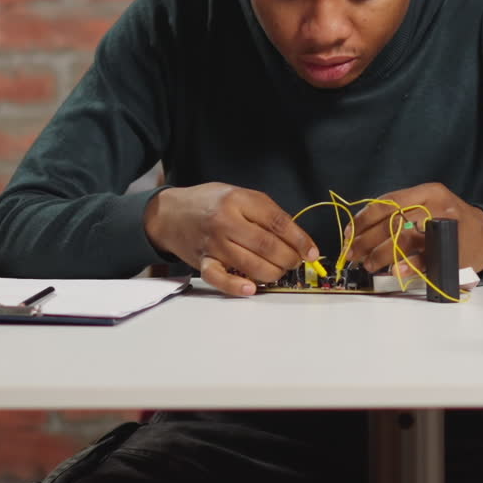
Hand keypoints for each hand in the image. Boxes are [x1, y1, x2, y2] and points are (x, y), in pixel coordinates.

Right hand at [143, 183, 318, 297]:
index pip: (277, 221)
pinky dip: (237, 287)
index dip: (299, 239)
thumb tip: (295, 237)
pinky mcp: (202, 262)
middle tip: (296, 262)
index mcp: (238, 199)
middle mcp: (226, 221)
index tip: (312, 251)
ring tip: (279, 271)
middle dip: (289, 258)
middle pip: (267, 245)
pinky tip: (252, 289)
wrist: (170, 212)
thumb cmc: (209, 202)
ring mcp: (213, 243)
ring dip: (273, 273)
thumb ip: (264, 212)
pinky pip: (220, 279)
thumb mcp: (238, 194)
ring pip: (251, 264)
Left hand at [346, 184, 482, 274]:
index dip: (365, 218)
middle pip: (393, 221)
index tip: (349, 232)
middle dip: (367, 239)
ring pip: (404, 239)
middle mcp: (436, 206)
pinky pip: (424, 260)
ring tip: (368, 264)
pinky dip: (406, 266)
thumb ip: (401, 210)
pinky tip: (393, 272)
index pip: (388, 202)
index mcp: (428, 192)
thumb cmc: (450, 219)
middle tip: (352, 253)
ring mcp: (445, 229)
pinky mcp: (451, 252)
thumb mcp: (429, 203)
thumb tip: (361, 229)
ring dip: (381, 254)